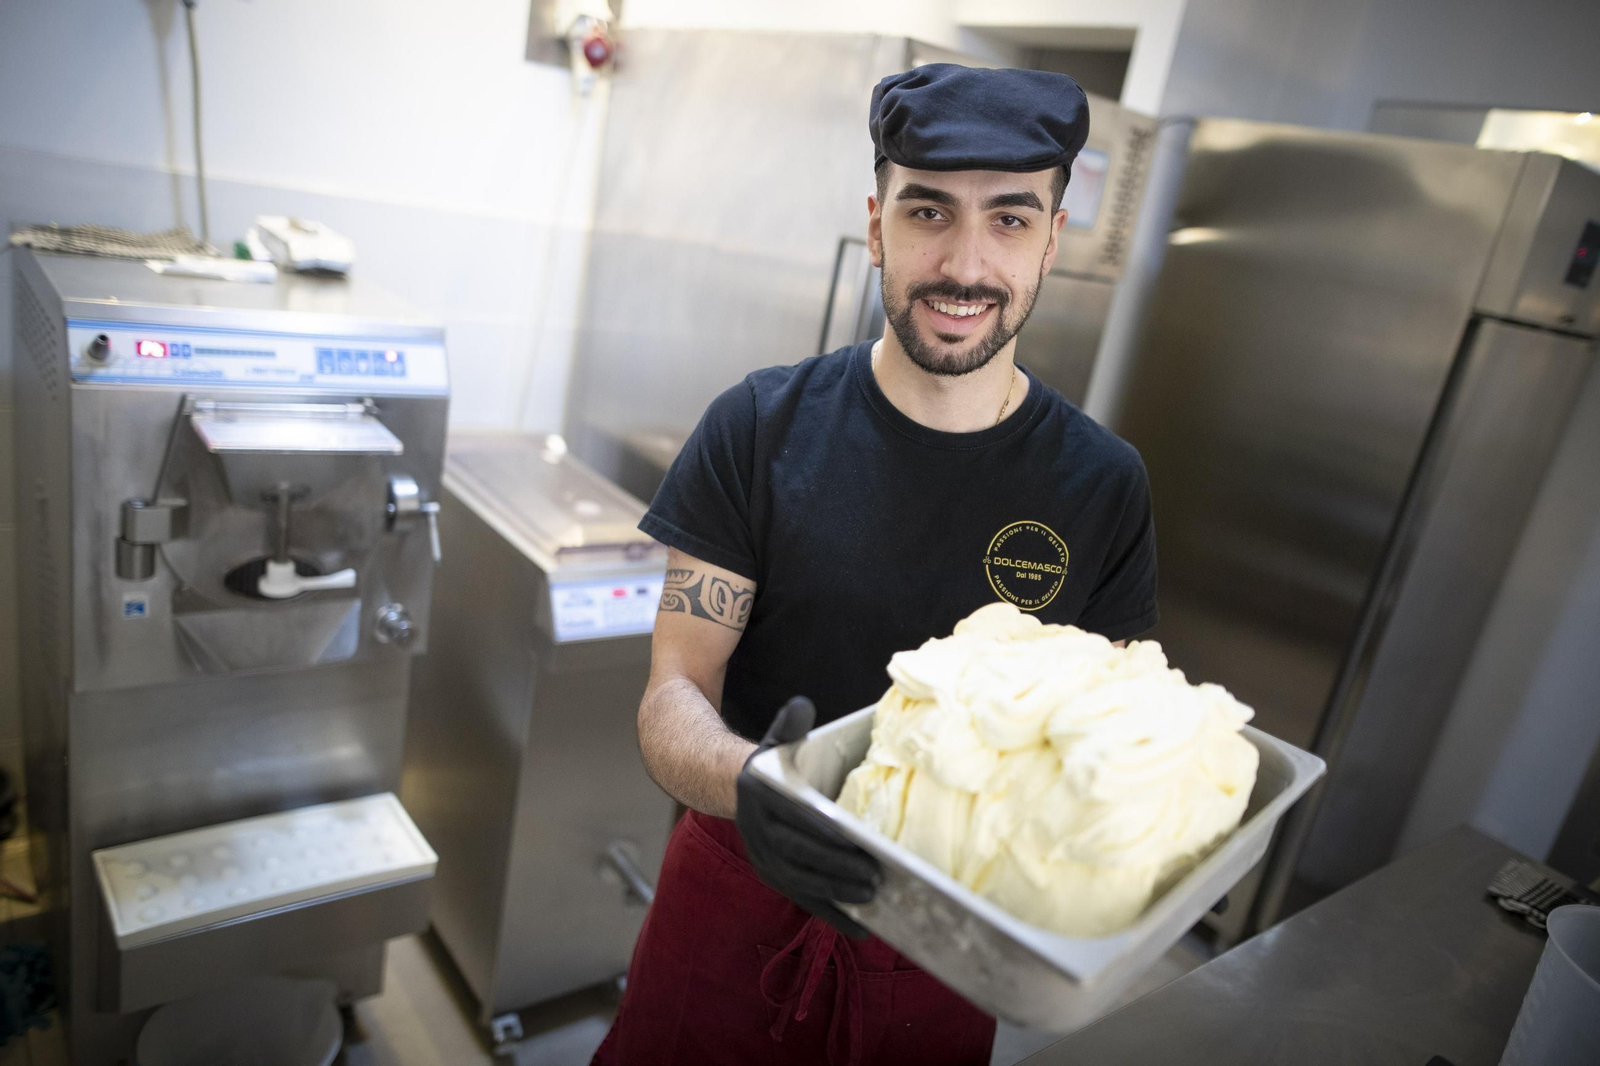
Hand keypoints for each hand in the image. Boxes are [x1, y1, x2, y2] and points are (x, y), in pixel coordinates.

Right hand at [736, 697, 880, 938]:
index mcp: (762, 798)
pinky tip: (861, 928)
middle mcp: (759, 833)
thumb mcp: (777, 739)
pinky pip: (803, 900)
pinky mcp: (774, 877)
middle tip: (875, 874)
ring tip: (873, 895)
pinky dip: (831, 915)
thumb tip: (802, 708)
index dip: (824, 832)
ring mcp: (764, 859)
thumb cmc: (771, 763)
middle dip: (836, 867)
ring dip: (836, 893)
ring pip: (800, 882)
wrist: (733, 787)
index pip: (795, 818)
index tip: (856, 839)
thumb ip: (790, 724)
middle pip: (798, 855)